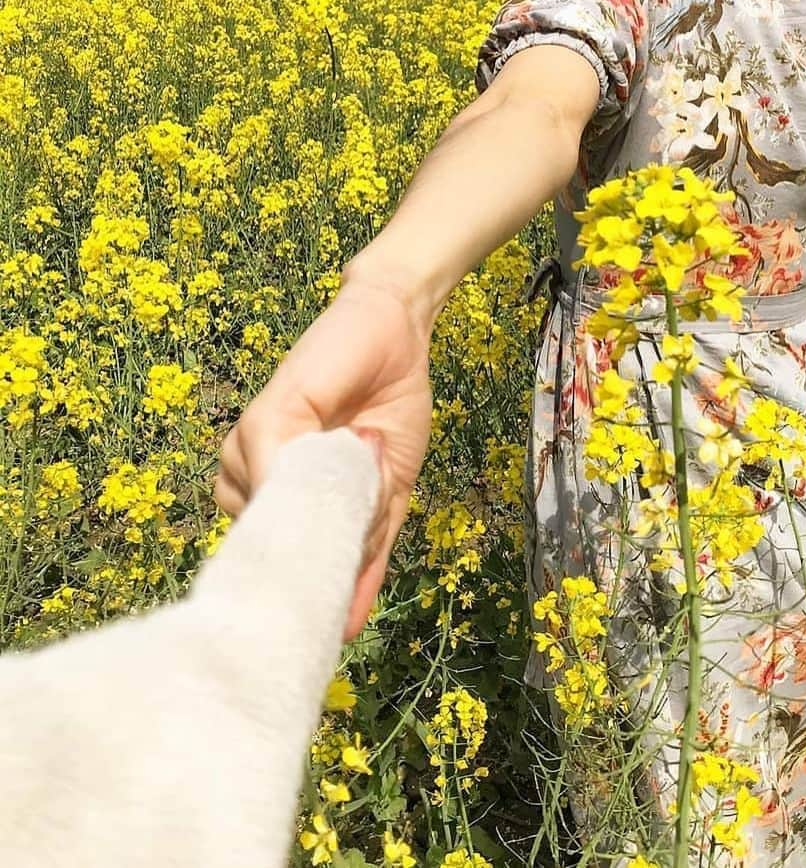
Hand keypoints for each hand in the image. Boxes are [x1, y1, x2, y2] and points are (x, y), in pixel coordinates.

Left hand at [213, 267, 433, 639]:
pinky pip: (274, 470)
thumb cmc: (391, 407)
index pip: (269, 562)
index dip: (297, 586)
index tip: (322, 616)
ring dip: (327, 505)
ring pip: (272, 514)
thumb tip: (346, 628)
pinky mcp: (263, 416)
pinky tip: (351, 449)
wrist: (399, 333)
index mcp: (276, 495)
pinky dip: (314, 475)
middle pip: (270, 545)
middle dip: (323, 543)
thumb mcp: (388, 492)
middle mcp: (250, 473)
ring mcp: (250, 446)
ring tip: (370, 461)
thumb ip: (363, 552)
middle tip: (371, 513)